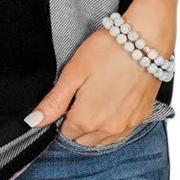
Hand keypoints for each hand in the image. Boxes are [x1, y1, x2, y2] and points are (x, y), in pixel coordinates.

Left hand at [25, 0, 175, 146]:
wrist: (146, 40)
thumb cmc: (108, 51)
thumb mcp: (73, 72)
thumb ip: (54, 101)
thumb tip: (33, 122)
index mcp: (87, 120)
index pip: (65, 133)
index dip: (63, 114)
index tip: (69, 96)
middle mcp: (108, 130)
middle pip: (83, 139)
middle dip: (78, 123)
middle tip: (82, 94)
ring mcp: (127, 126)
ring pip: (102, 139)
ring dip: (95, 126)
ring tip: (98, 95)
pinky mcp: (141, 118)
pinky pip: (121, 133)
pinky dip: (112, 124)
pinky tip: (113, 100)